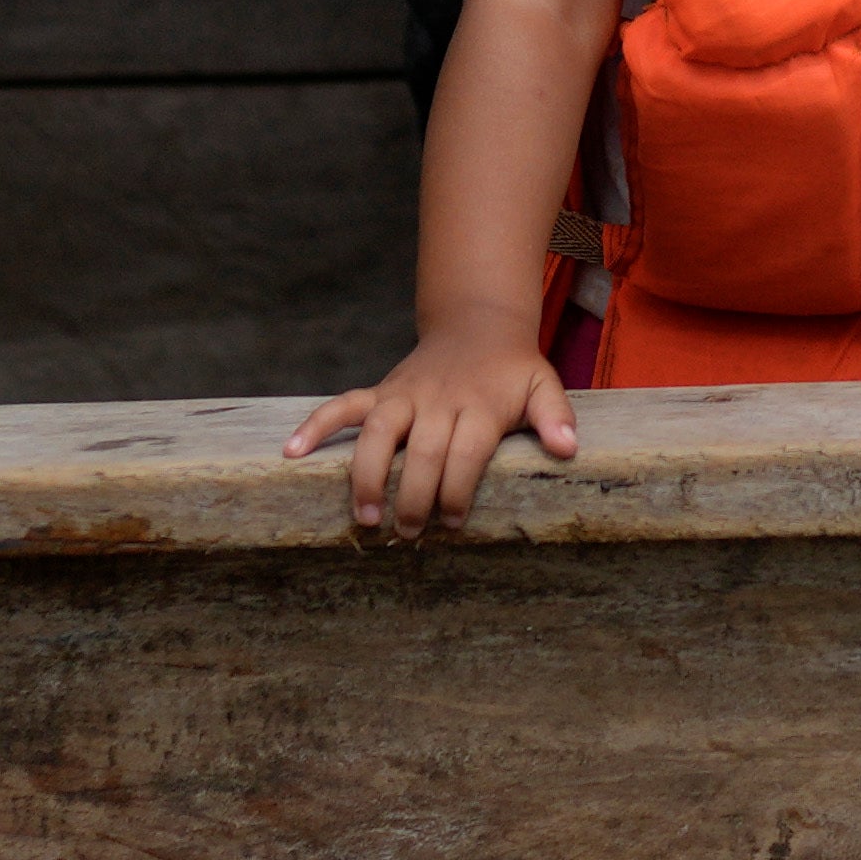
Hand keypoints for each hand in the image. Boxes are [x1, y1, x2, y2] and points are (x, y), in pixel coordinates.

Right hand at [288, 324, 580, 536]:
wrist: (478, 326)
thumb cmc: (512, 371)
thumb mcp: (543, 386)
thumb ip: (555, 416)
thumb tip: (568, 448)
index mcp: (478, 405)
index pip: (464, 452)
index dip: (456, 489)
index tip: (451, 523)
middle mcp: (437, 401)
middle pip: (421, 449)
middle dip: (413, 493)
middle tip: (408, 533)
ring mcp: (404, 396)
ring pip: (376, 430)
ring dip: (366, 471)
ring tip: (363, 515)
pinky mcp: (381, 393)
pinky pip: (343, 405)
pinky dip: (316, 425)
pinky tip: (291, 452)